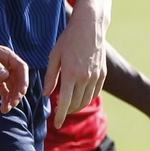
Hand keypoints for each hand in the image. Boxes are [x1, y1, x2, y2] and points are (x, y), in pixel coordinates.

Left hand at [0, 37, 29, 113]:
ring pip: (12, 87)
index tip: (22, 91)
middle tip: (13, 102)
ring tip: (7, 108)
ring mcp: (0, 74)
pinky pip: (3, 91)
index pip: (21, 67)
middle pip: (18, 79)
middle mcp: (5, 65)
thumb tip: (5, 75)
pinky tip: (3, 108)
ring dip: (12, 98)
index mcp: (5, 55)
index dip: (24, 79)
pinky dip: (5, 99)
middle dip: (18, 92)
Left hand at [44, 9, 105, 127]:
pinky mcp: (102, 74)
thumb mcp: (54, 56)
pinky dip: (87, 99)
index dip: (60, 116)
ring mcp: (96, 76)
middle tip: (60, 113)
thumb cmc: (68, 39)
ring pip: (87, 100)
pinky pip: (95, 93)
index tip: (56, 124)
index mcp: (71, 74)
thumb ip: (50, 77)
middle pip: (76, 104)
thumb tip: (46, 95)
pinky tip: (81, 98)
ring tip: (69, 107)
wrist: (90, 26)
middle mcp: (85, 78)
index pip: (66, 102)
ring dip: (77, 107)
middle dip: (67, 112)